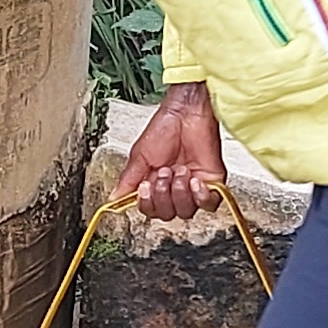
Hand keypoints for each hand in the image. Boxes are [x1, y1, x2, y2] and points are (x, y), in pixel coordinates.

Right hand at [117, 83, 223, 221]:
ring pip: (187, 211)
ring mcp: (193, 186)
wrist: (186, 112)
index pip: (151, 210)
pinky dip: (201, 197)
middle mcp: (174, 188)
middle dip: (163, 195)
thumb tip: (114, 199)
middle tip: (164, 172)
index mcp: (155, 183)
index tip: (145, 187)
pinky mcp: (212, 182)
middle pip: (168, 214)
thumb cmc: (164, 127)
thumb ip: (128, 180)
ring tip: (180, 170)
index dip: (148, 204)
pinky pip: (209, 204)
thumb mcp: (140, 155)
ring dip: (180, 193)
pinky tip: (194, 180)